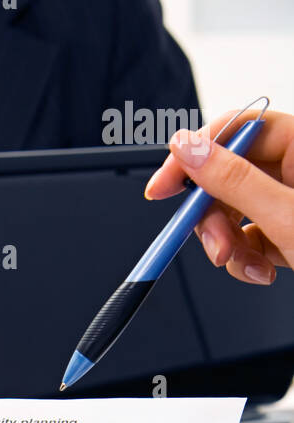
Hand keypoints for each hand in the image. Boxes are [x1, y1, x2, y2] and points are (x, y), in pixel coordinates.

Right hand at [145, 109, 293, 282]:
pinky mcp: (288, 233)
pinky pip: (250, 240)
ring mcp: (289, 202)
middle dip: (213, 219)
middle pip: (228, 177)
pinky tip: (263, 272)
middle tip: (216, 247)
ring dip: (229, 247)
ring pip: (234, 213)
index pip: (235, 130)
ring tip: (249, 268)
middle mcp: (293, 169)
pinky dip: (247, 262)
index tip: (161, 187)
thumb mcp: (286, 216)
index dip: (194, 154)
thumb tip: (187, 150)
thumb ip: (236, 182)